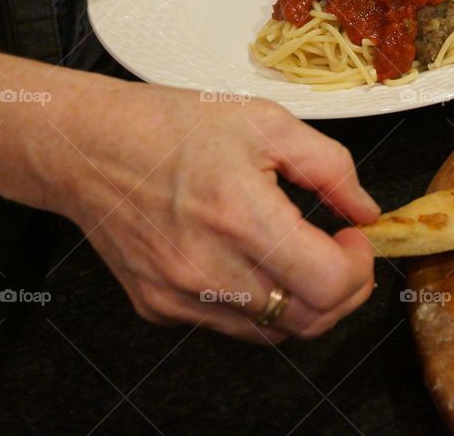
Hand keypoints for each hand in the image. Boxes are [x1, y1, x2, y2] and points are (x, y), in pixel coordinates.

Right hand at [42, 82, 378, 342]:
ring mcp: (180, 295)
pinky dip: (262, 304)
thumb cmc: (173, 127)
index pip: (328, 283)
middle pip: (309, 319)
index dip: (359, 266)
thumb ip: (330, 168)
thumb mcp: (267, 123)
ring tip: (303, 257)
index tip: (354, 238)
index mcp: (239, 214)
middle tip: (342, 254)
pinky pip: (233, 324)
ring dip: (305, 301)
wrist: (88, 147)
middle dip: (344, 291)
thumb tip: (366, 212)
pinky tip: (258, 264)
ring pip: (275, 331)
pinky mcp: (161, 307)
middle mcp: (207, 267)